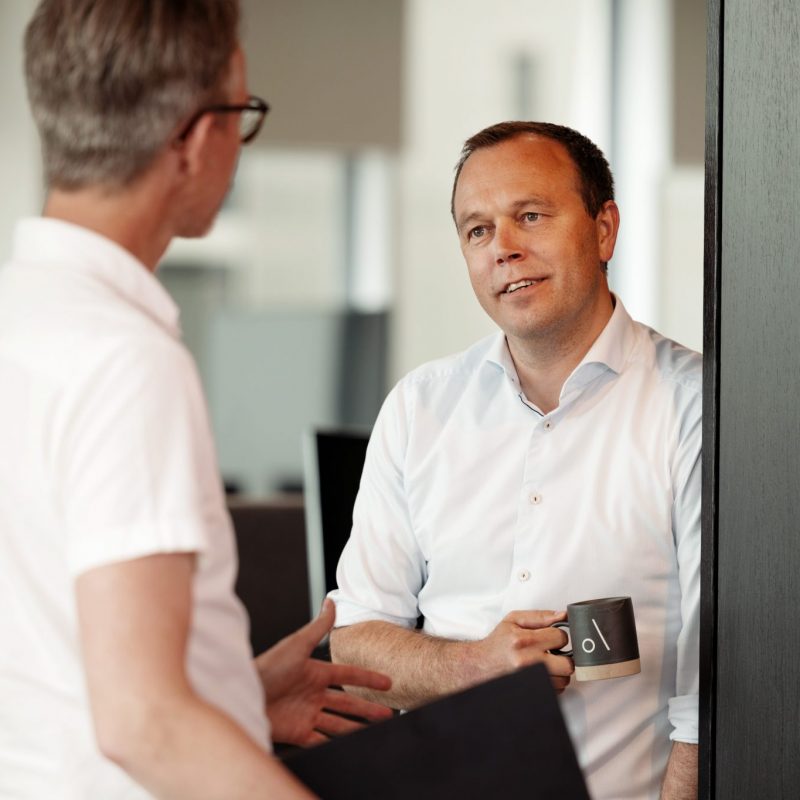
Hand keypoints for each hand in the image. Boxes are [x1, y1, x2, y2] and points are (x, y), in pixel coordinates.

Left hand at [254, 599, 392, 745]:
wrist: (244, 695)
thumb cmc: (268, 668)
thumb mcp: (296, 644)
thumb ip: (317, 627)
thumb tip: (330, 601)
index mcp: (315, 672)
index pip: (348, 674)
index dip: (368, 678)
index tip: (387, 682)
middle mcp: (313, 694)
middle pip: (347, 702)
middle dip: (368, 707)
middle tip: (388, 712)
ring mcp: (306, 713)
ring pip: (338, 722)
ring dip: (356, 727)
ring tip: (376, 731)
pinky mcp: (297, 732)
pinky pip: (321, 740)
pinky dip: (334, 744)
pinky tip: (348, 746)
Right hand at [469, 609, 573, 693]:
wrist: (481, 665)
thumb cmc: (498, 643)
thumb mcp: (514, 620)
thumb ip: (540, 616)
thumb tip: (563, 615)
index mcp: (523, 641)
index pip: (561, 637)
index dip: (557, 635)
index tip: (550, 637)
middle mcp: (527, 662)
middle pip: (567, 664)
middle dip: (563, 656)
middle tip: (552, 653)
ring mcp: (531, 680)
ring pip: (564, 679)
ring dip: (558, 671)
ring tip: (545, 664)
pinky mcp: (533, 692)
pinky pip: (557, 690)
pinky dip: (553, 682)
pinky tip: (542, 674)